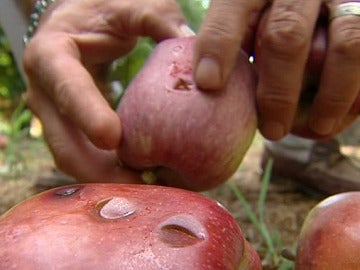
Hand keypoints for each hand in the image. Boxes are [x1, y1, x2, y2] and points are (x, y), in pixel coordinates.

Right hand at [24, 0, 190, 181]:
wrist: (79, 22)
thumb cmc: (102, 11)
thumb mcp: (127, 5)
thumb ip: (156, 17)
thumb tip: (191, 42)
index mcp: (52, 56)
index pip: (65, 87)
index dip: (85, 114)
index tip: (113, 138)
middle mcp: (46, 92)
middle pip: (64, 144)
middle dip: (99, 170)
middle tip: (142, 184)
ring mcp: (57, 116)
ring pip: (75, 160)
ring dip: (108, 179)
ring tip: (147, 190)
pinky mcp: (71, 128)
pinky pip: (87, 157)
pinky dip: (111, 172)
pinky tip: (141, 177)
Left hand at [195, 0, 359, 139]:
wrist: (315, 2)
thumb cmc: (270, 19)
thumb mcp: (245, 18)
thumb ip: (225, 38)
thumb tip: (207, 81)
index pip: (233, 10)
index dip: (219, 46)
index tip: (209, 83)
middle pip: (287, 35)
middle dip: (278, 92)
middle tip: (272, 130)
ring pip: (346, 44)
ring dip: (331, 96)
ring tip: (316, 128)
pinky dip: (356, 94)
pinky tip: (338, 115)